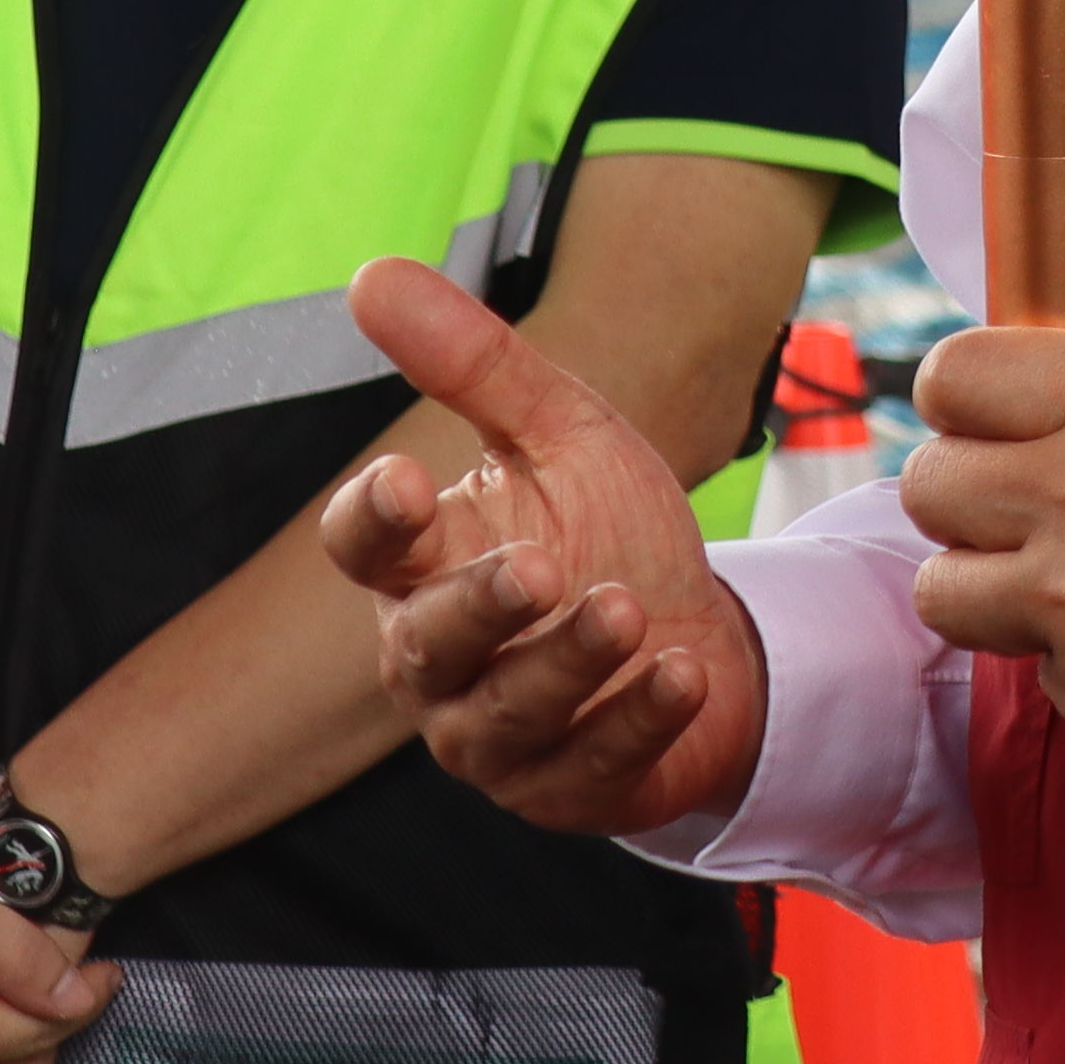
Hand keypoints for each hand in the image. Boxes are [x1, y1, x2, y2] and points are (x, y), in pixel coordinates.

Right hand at [321, 259, 772, 838]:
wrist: (703, 638)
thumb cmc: (608, 535)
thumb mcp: (559, 435)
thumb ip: (473, 365)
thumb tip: (370, 272)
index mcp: (421, 570)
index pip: (362, 550)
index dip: (372, 521)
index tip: (405, 482)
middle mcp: (440, 663)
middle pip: (427, 644)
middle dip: (479, 608)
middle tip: (536, 566)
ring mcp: (498, 738)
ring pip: (510, 714)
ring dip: (570, 662)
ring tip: (628, 609)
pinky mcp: (569, 791)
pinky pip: (594, 766)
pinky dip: (638, 720)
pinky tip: (681, 673)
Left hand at [895, 328, 1064, 778]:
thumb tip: (1064, 406)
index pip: (957, 376)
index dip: (960, 403)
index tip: (981, 423)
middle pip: (929, 484)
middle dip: (963, 497)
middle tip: (1013, 510)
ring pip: (942, 590)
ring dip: (986, 587)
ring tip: (1053, 586)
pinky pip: (1032, 670)